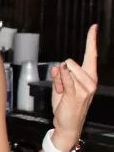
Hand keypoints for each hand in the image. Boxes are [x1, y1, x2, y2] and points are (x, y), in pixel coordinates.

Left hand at [50, 25, 97, 147]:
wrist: (68, 123)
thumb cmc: (65, 104)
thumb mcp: (60, 85)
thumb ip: (59, 74)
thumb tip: (57, 67)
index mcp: (89, 77)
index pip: (91, 55)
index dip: (92, 40)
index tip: (94, 27)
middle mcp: (91, 81)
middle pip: (70, 62)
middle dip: (61, 72)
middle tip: (62, 87)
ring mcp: (85, 88)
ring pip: (65, 69)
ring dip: (58, 80)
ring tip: (63, 93)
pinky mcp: (76, 95)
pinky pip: (66, 79)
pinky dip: (62, 78)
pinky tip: (63, 86)